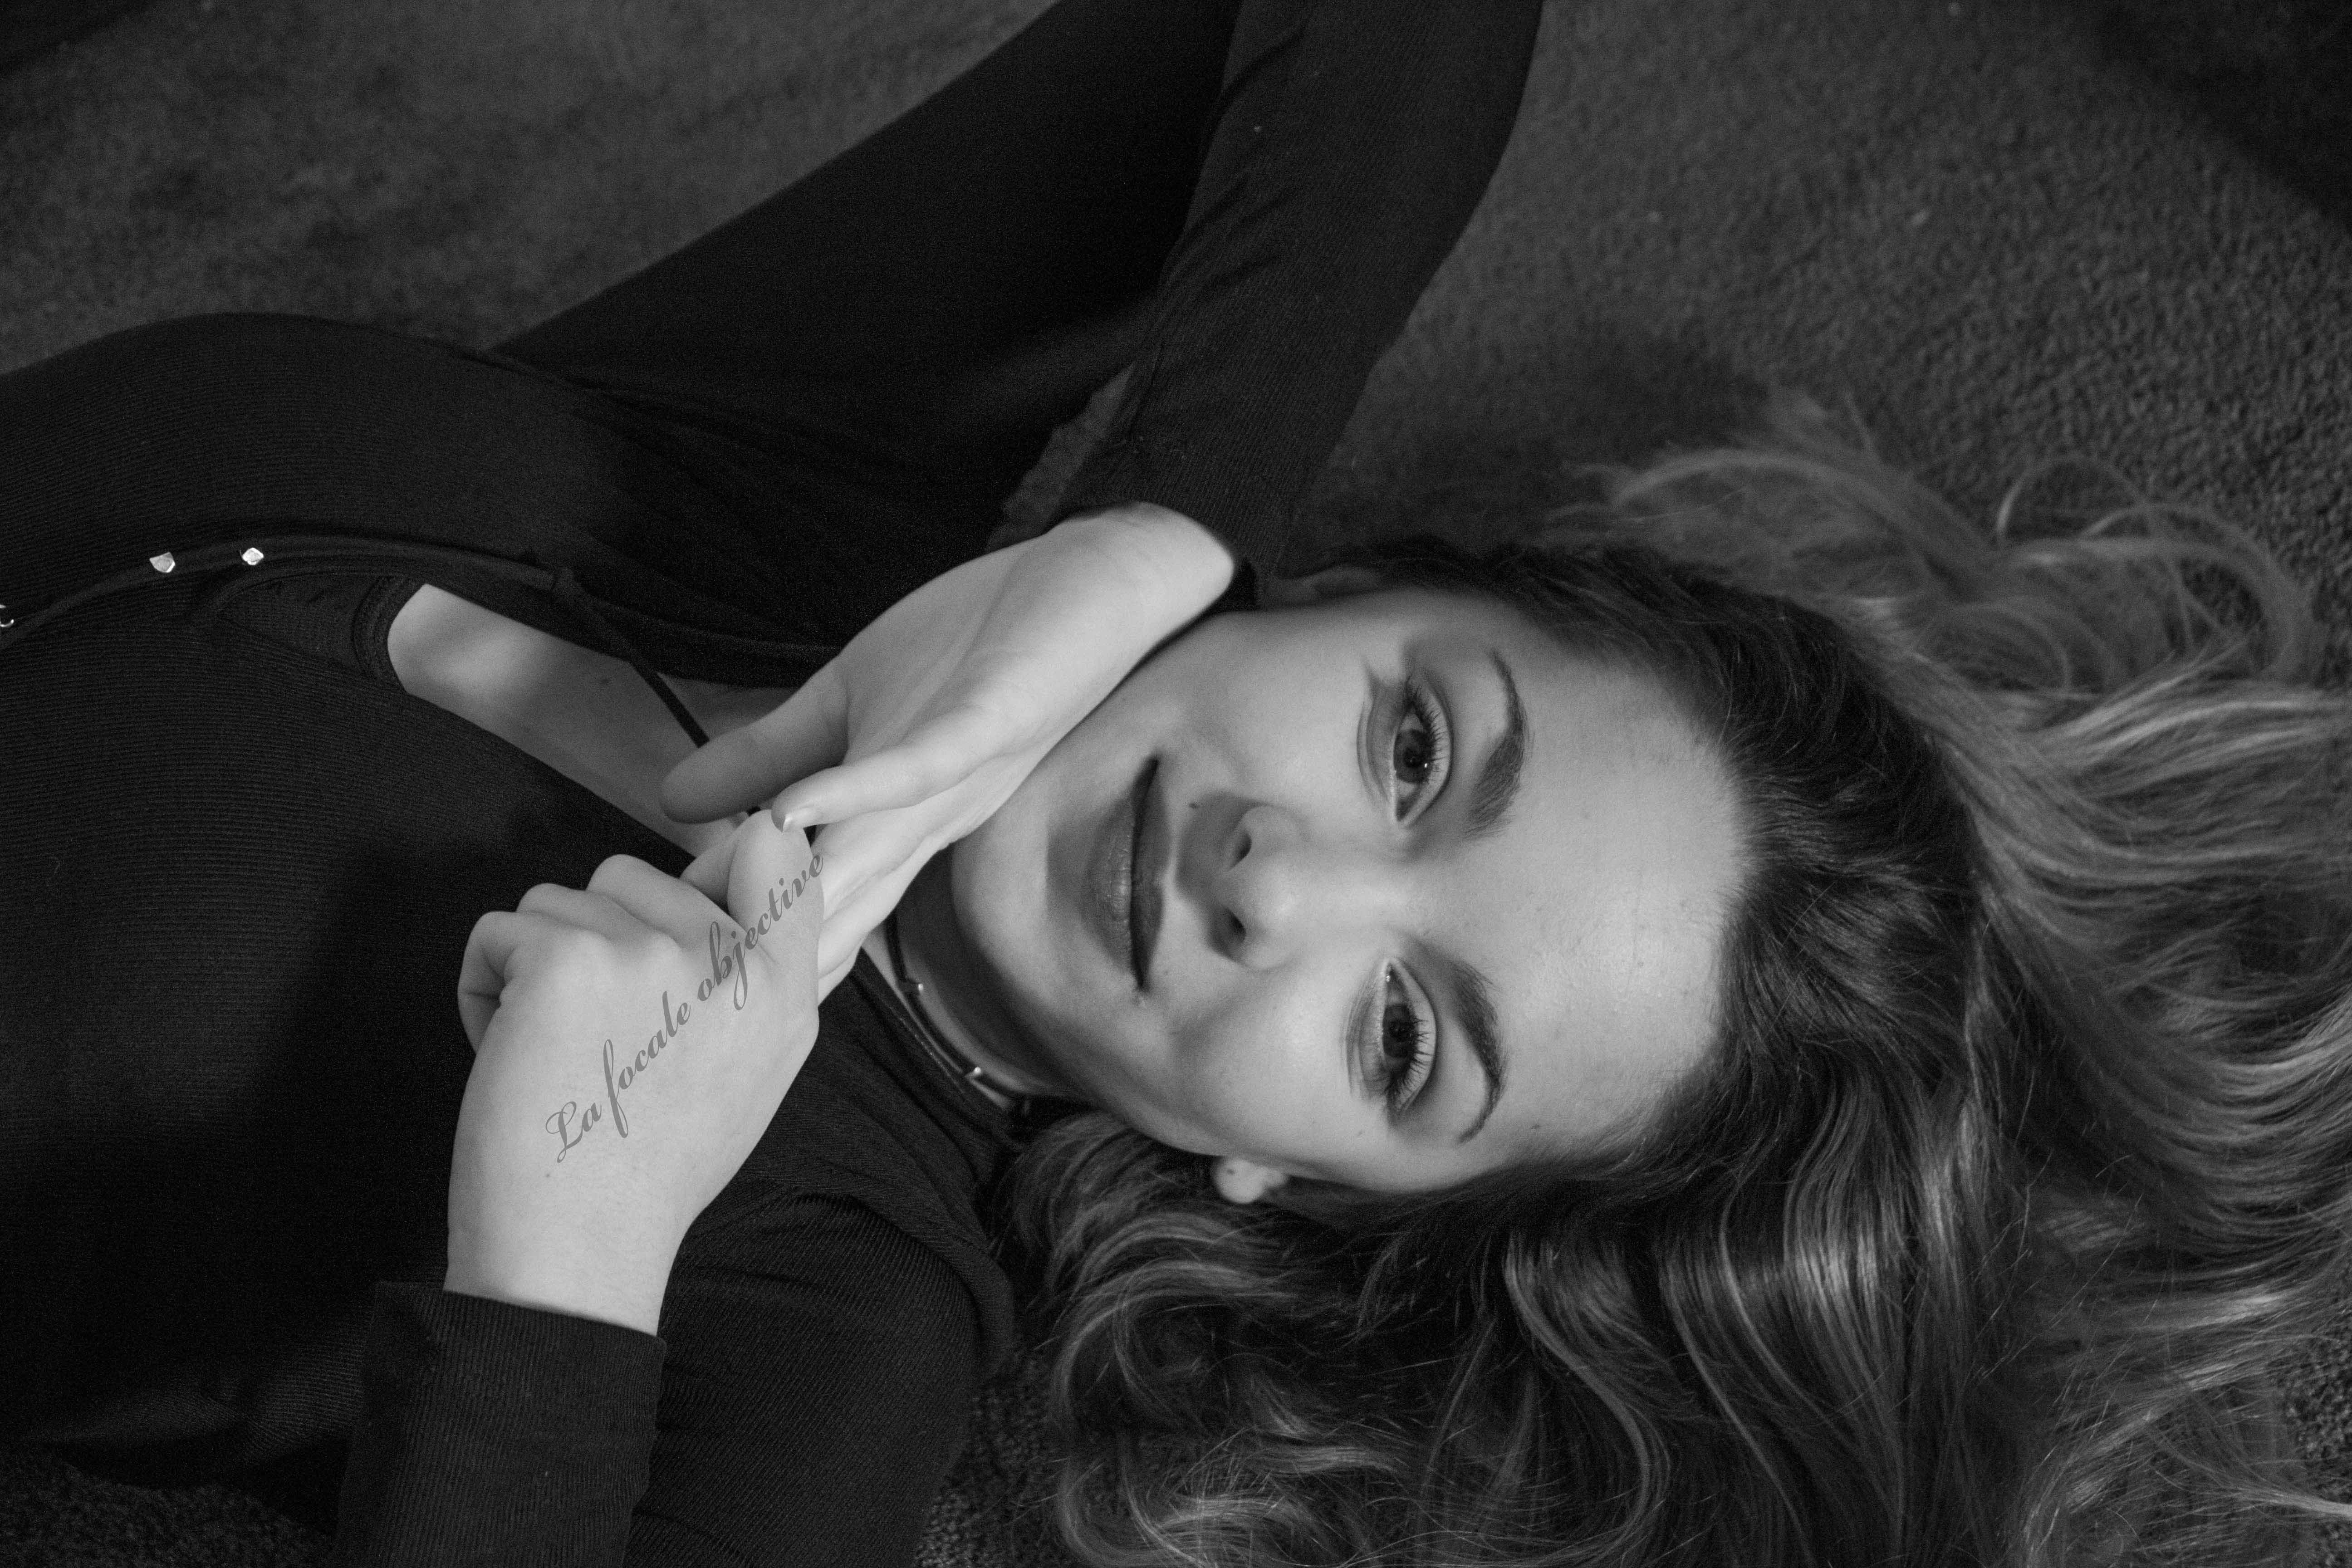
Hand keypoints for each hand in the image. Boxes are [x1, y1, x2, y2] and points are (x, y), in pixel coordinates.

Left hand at [445, 814, 822, 1333]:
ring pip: (557, 901)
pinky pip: (498, 929)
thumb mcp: (750, 1069)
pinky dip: (483, 988)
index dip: (726, 853)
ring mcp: (650, 952)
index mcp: (784, 991)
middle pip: (635, 874)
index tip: (692, 901)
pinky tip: (512, 1056)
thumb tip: (749, 860)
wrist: (577, 1255)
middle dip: (597, 939)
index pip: (776, 852)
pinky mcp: (566, 959)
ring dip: (535, 966)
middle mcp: (731, 961)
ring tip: (557, 1055)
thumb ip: (754, 972)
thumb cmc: (647, 1169)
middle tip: (601, 1039)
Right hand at [660, 503, 1233, 995]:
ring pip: (866, 860)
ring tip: (717, 935)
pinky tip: (793, 812)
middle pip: (826, 909)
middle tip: (669, 997)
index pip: (796, 903)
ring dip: (795, 895)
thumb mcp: (847, 704)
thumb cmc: (976, 643)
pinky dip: (855, 792)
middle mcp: (920, 825)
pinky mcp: (983, 725)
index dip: (727, 939)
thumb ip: (768, 756)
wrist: (1091, 584)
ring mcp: (953, 782)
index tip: (646, 975)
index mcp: (889, 826)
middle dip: (753, 952)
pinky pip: (917, 771)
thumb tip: (672, 802)